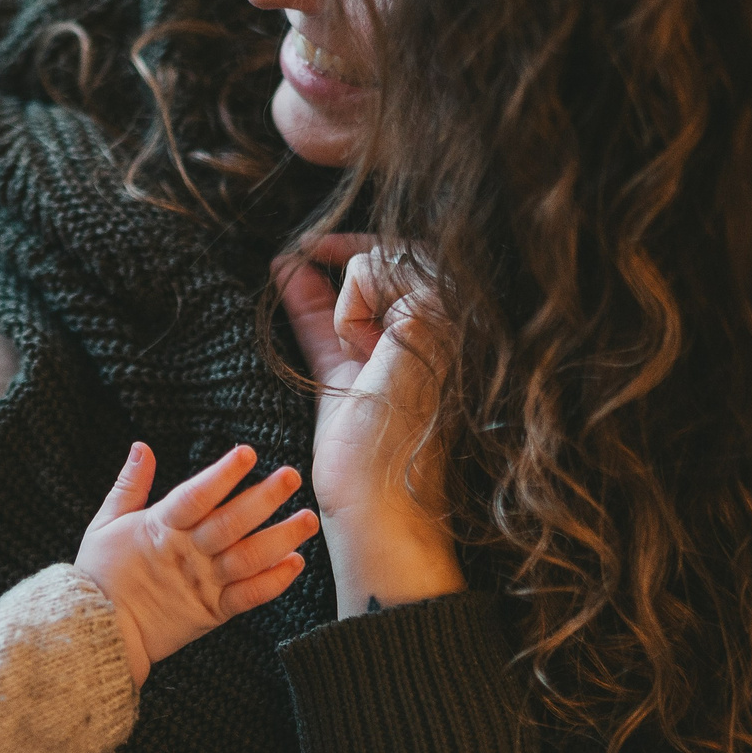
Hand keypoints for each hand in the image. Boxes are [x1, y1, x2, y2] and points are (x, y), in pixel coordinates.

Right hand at [75, 442, 318, 681]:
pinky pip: (249, 597)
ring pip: (248, 558)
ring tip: (307, 519)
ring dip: (281, 537)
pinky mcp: (212, 612)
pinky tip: (296, 563)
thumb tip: (142, 447)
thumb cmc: (99, 575)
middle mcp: (186, 555)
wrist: (96, 633)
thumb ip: (129, 486)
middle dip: (264, 498)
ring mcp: (202, 584)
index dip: (222, 475)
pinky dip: (274, 581)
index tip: (247, 454)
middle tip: (291, 476)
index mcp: (160, 528)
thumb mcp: (106, 524)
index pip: (195, 496)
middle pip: (230, 523)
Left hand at [273, 238, 464, 617]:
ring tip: (363, 364)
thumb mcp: (336, 367)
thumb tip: (289, 266)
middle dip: (350, 266)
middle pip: (396, 252)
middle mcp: (462, 321)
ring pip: (378, 258)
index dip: (356, 249)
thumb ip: (320, 316)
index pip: (407, 263)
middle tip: (326, 302)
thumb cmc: (361, 456)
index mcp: (446, 336)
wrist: (376, 503)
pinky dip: (347, 315)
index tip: (305, 249)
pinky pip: (366, 273)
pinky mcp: (431, 315)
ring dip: (349, 308)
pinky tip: (364, 358)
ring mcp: (452, 315)